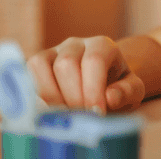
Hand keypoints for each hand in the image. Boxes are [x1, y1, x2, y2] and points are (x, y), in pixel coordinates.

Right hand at [26, 36, 145, 112]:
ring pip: (42, 66)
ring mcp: (54, 51)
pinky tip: (53, 110)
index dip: (93, 89)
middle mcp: (76, 44)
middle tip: (83, 117)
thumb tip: (110, 97)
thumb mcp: (133, 91)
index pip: (94, 61)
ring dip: (53, 96)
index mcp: (103, 46)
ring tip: (68, 114)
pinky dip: (37, 94)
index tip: (98, 113)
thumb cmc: (118, 88)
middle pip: (66, 64)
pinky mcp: (37, 63)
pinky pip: (28, 73)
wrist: (103, 86)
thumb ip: (127, 92)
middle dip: (74, 96)